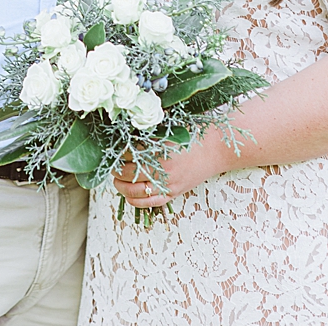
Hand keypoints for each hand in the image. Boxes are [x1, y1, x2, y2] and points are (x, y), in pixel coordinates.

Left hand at [113, 137, 230, 208]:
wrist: (216, 149)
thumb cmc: (193, 134)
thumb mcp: (169, 128)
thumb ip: (149, 129)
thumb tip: (128, 124)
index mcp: (158, 151)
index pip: (127, 154)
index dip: (117, 152)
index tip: (112, 149)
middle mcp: (162, 170)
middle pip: (127, 174)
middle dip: (116, 170)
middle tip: (111, 165)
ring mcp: (168, 184)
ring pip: (135, 191)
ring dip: (121, 186)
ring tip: (116, 179)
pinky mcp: (174, 193)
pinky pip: (151, 203)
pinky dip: (135, 201)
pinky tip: (127, 196)